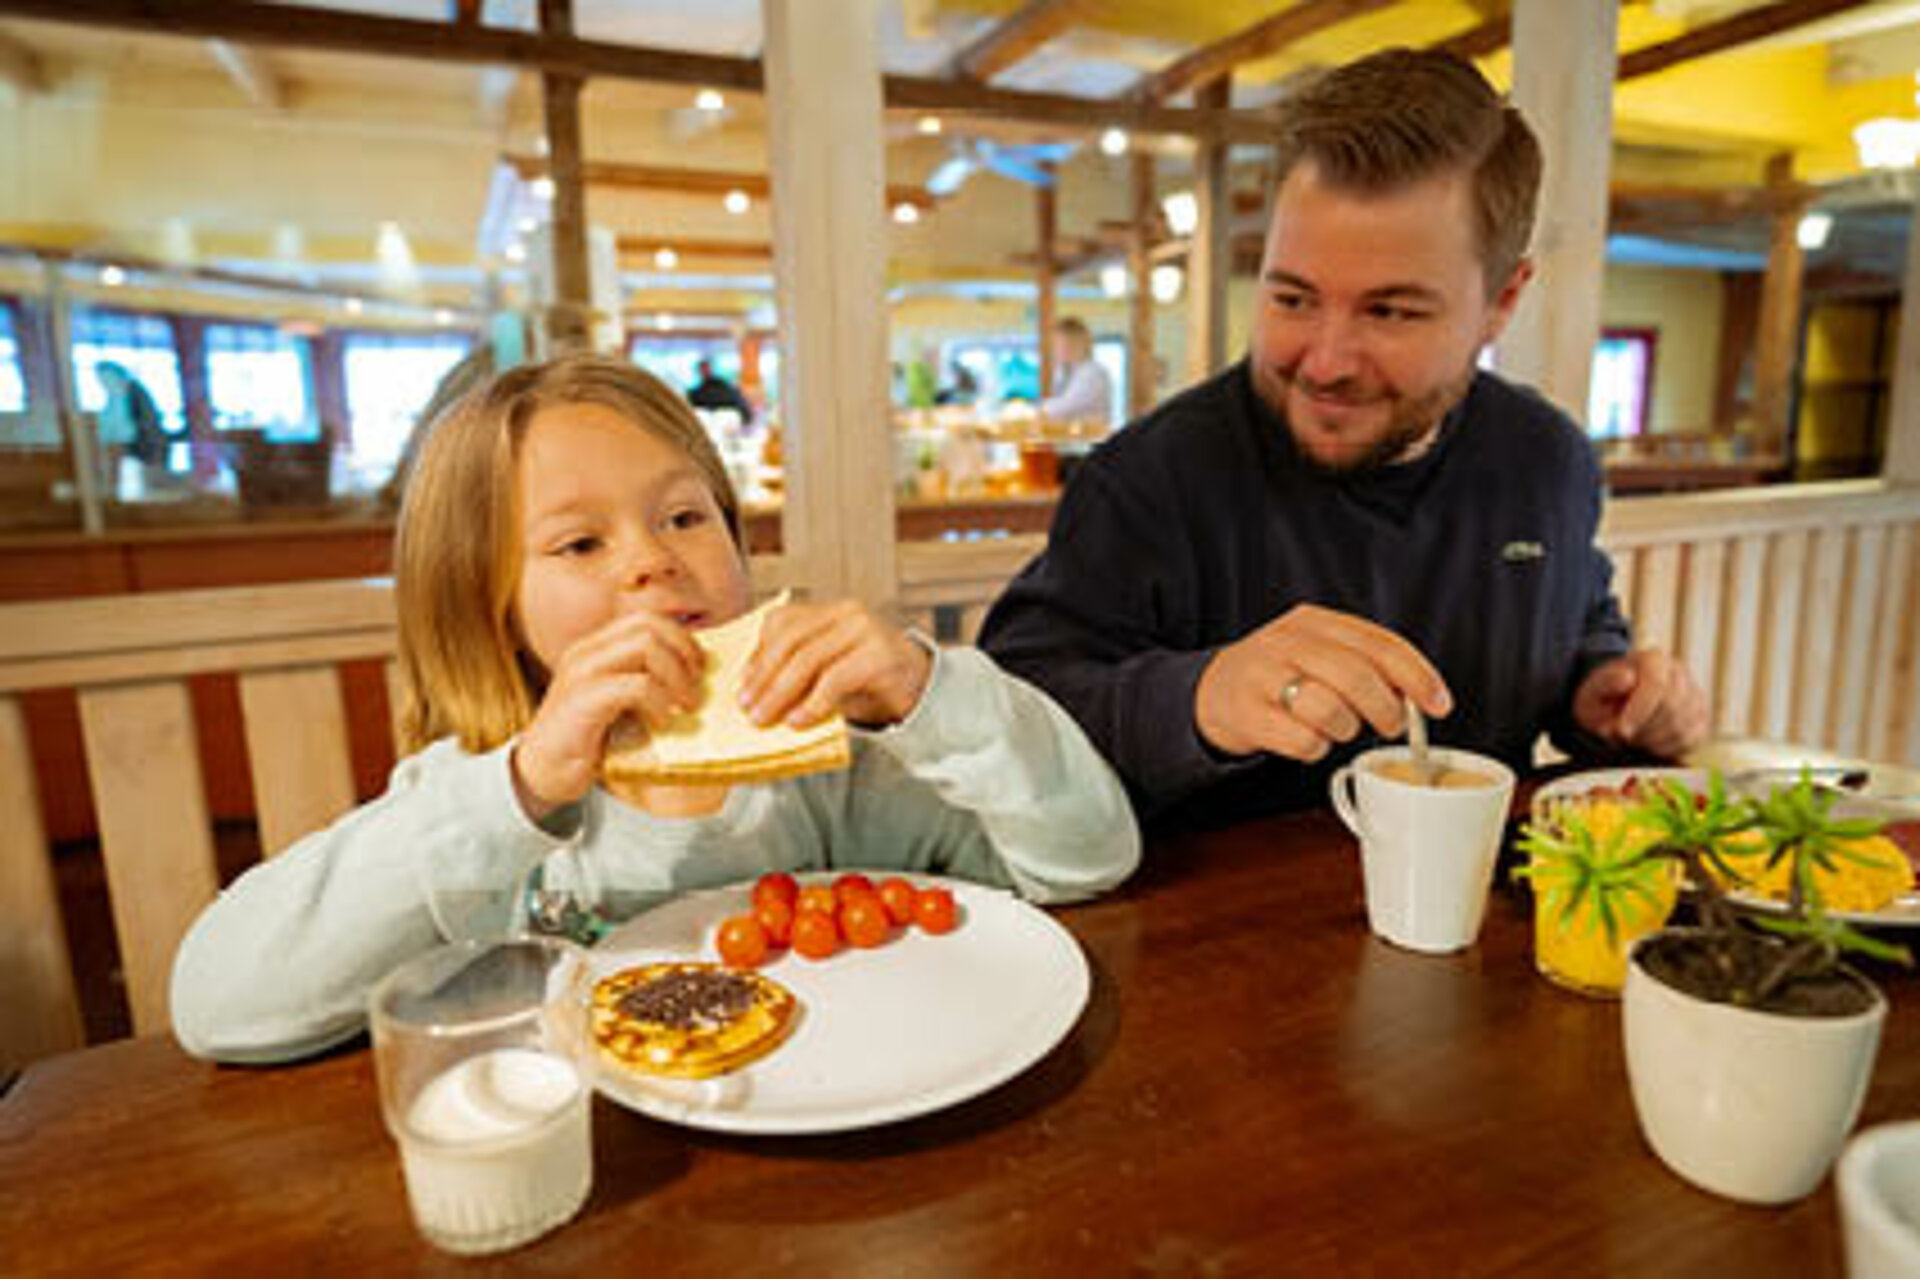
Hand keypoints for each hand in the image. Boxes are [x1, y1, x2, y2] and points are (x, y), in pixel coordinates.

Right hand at [511, 611, 704, 817]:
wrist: (541, 773)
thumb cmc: (586, 740)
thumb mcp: (618, 702)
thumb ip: (643, 681)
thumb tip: (697, 678)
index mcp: (596, 647)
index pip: (647, 619)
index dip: (681, 638)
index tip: (699, 668)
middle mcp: (587, 651)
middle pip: (650, 624)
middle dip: (683, 652)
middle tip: (696, 686)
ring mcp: (582, 672)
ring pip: (646, 645)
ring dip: (676, 675)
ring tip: (686, 705)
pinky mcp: (583, 699)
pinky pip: (636, 685)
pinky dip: (659, 700)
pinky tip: (663, 721)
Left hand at [740, 600, 931, 729]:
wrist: (921, 688)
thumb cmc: (868, 682)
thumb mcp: (828, 670)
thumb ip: (798, 670)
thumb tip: (752, 693)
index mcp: (829, 611)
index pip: (782, 621)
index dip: (757, 654)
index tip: (742, 687)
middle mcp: (846, 612)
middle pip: (790, 640)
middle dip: (763, 677)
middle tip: (747, 708)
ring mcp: (865, 629)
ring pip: (808, 658)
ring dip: (780, 693)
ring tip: (765, 719)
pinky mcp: (880, 654)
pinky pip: (835, 678)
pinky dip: (812, 703)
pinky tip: (798, 721)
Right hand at [1194, 604, 1451, 762]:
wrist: (1210, 692)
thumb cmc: (1280, 676)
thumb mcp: (1319, 654)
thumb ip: (1364, 664)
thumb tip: (1420, 696)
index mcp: (1314, 622)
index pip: (1379, 643)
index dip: (1417, 676)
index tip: (1439, 704)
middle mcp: (1286, 641)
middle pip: (1356, 675)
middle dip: (1386, 709)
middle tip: (1391, 726)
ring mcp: (1262, 675)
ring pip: (1328, 708)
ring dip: (1346, 729)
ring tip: (1339, 730)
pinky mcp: (1246, 712)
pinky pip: (1300, 739)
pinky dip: (1314, 748)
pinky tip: (1308, 741)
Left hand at [1572, 649, 1708, 758]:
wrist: (1614, 707)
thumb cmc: (1603, 698)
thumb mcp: (1593, 690)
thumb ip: (1605, 684)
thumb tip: (1627, 678)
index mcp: (1653, 659)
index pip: (1657, 684)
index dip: (1640, 711)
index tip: (1621, 731)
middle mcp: (1679, 673)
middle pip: (1672, 707)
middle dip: (1643, 729)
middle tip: (1622, 737)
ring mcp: (1694, 696)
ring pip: (1682, 727)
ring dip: (1652, 741)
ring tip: (1632, 737)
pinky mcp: (1700, 720)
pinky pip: (1690, 740)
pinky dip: (1666, 748)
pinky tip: (1648, 743)